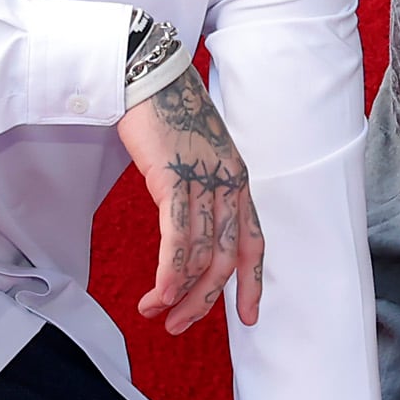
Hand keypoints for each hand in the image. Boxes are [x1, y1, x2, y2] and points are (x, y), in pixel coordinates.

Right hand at [114, 67, 261, 334]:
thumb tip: (186, 227)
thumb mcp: (193, 156)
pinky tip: (159, 292)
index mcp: (237, 180)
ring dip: (177, 292)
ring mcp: (204, 181)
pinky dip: (170, 271)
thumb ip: (198, 191)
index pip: (253, 244)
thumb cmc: (165, 113)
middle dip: (204, 301)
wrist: (146, 73)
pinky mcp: (174, 177)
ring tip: (155, 311)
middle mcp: (229, 184)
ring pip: (199, 254)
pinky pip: (178, 237)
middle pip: (225, 259)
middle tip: (178, 326)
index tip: (249, 317)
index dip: (251, 283)